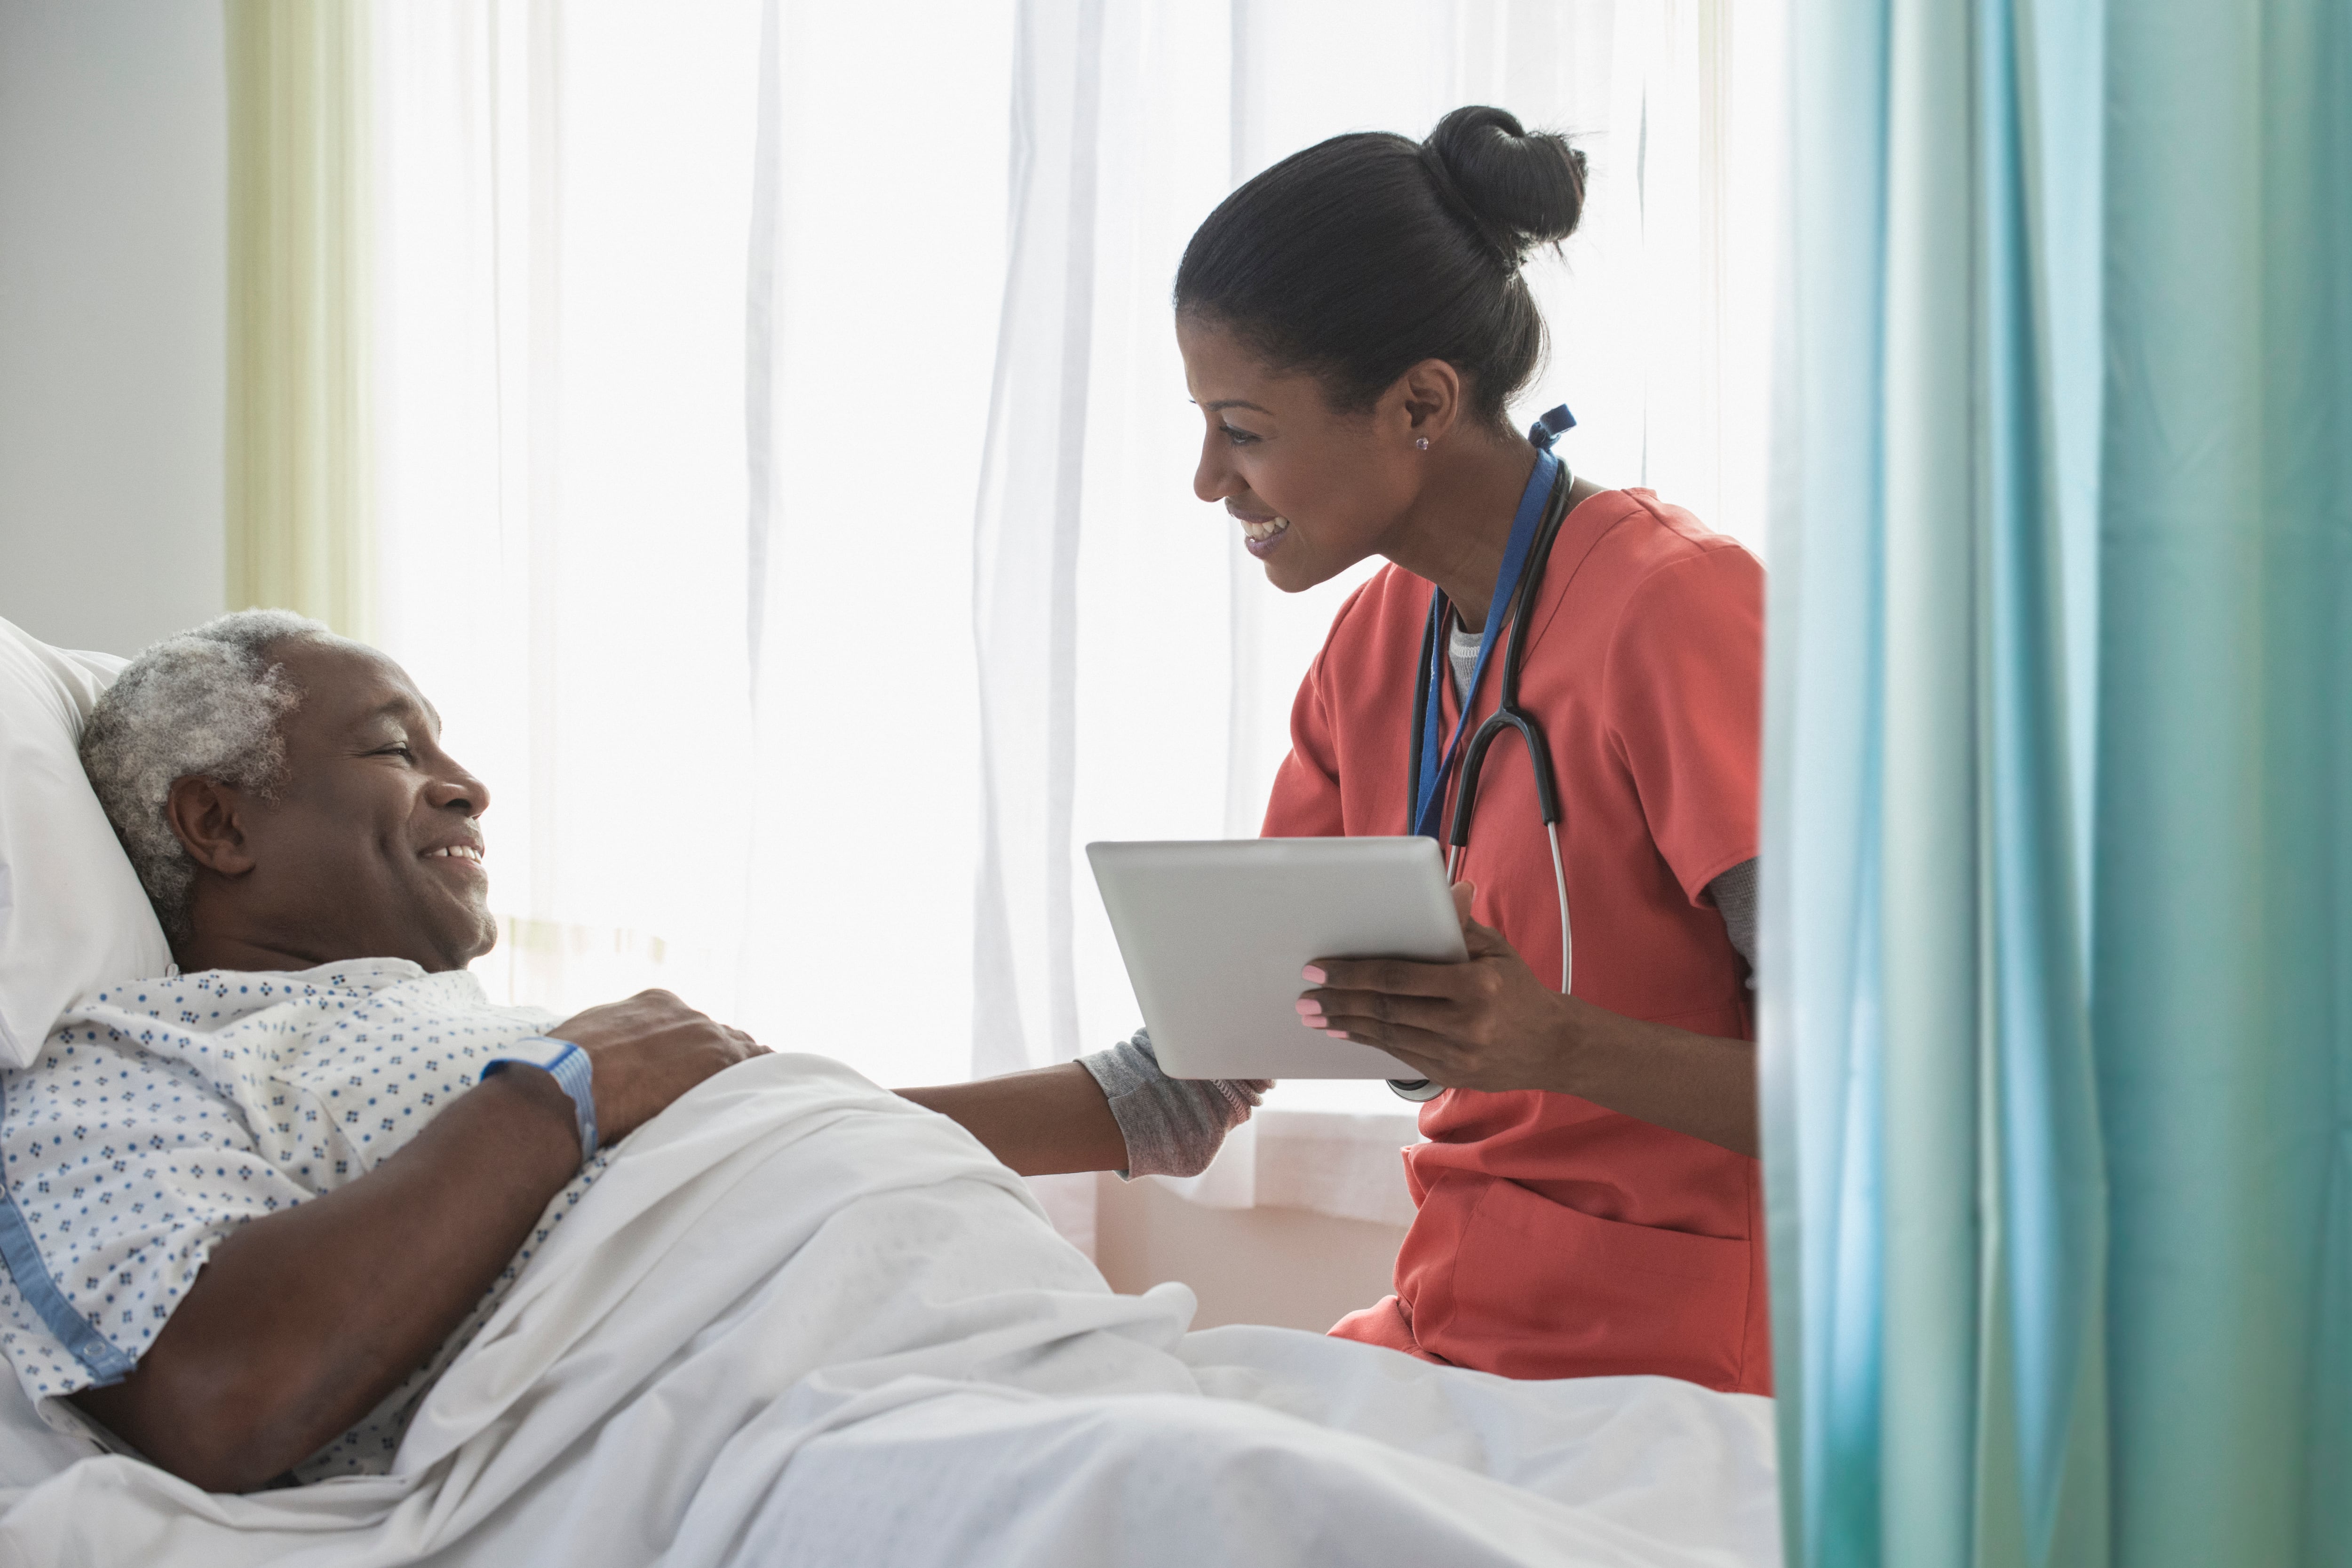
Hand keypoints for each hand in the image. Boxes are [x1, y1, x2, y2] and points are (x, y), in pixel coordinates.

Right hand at [550, 989, 768, 1142]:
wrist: (568, 1086)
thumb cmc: (564, 1069)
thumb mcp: (590, 1036)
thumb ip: (613, 1038)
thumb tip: (607, 1054)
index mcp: (655, 1002)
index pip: (690, 1023)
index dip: (695, 1047)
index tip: (692, 1067)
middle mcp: (687, 1014)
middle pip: (720, 1035)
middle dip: (721, 1058)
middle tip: (721, 1087)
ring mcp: (708, 1035)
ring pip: (743, 1050)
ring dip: (744, 1071)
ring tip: (750, 1095)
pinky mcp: (722, 1063)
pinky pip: (760, 1065)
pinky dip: (766, 1077)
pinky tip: (772, 1092)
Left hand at [1296, 882, 1578, 1093]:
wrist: (1554, 1046)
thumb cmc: (1519, 989)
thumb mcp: (1496, 951)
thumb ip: (1460, 926)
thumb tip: (1448, 889)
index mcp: (1475, 987)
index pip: (1400, 977)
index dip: (1354, 973)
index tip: (1319, 969)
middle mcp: (1466, 1024)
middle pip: (1387, 1010)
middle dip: (1340, 1001)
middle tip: (1304, 997)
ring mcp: (1457, 1054)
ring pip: (1388, 1035)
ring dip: (1346, 1024)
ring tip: (1313, 1015)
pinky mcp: (1451, 1074)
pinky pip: (1399, 1054)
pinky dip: (1368, 1040)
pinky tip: (1345, 1030)